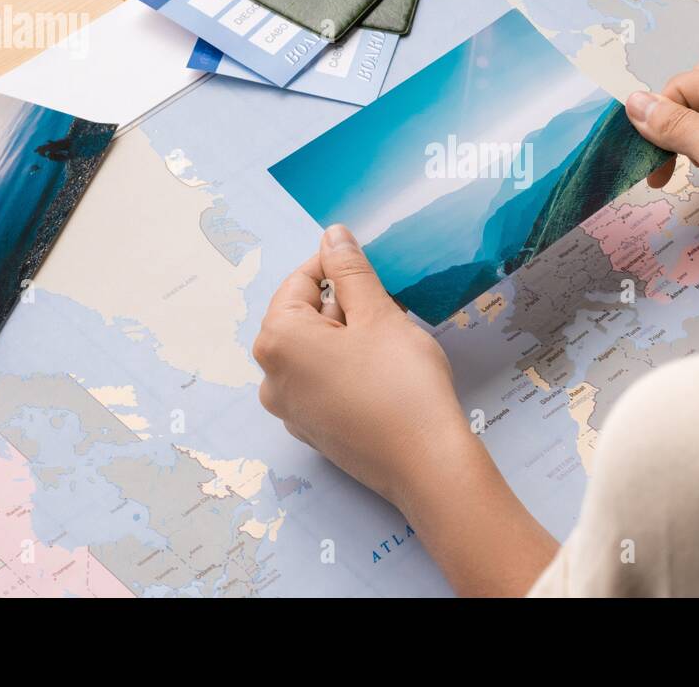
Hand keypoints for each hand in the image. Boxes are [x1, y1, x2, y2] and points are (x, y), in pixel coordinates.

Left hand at [253, 224, 472, 511]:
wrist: (427, 464)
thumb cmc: (402, 384)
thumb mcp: (378, 314)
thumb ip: (350, 271)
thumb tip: (332, 235)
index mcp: (278, 341)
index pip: (300, 281)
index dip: (338, 267)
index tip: (372, 269)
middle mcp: (272, 377)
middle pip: (305, 317)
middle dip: (346, 305)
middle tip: (389, 310)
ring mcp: (291, 410)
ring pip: (316, 351)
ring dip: (349, 337)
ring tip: (391, 343)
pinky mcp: (314, 431)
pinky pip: (323, 383)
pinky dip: (348, 369)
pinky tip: (385, 376)